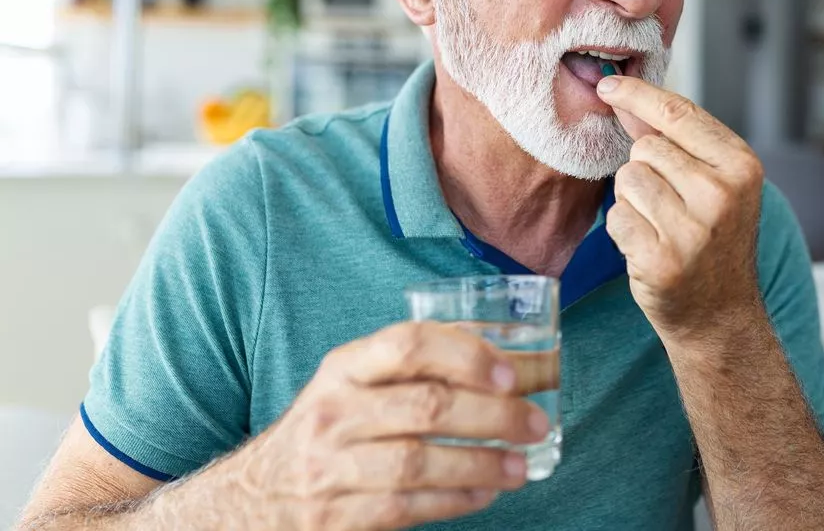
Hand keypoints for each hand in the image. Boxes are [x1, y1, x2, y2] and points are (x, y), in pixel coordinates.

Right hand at [232, 322, 549, 530]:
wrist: (252, 497)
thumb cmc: (329, 430)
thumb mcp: (357, 386)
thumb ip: (419, 369)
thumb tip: (517, 360)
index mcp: (345, 367)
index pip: (409, 343)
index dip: (467, 355)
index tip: (512, 375)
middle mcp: (334, 411)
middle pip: (427, 406)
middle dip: (494, 416)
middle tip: (537, 423)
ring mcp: (330, 466)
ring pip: (420, 461)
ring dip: (482, 464)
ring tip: (521, 466)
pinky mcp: (336, 516)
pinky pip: (407, 506)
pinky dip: (455, 499)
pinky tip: (485, 493)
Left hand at [596, 75, 764, 341]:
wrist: (721, 315)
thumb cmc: (713, 241)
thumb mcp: (711, 182)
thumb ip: (671, 137)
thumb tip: (624, 96)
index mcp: (741, 165)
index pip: (678, 112)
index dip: (637, 94)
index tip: (608, 84)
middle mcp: (721, 194)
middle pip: (645, 147)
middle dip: (645, 169)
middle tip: (671, 205)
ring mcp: (692, 229)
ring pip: (627, 179)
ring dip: (633, 201)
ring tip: (661, 226)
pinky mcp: (661, 260)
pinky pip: (617, 217)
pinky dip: (625, 230)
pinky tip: (650, 248)